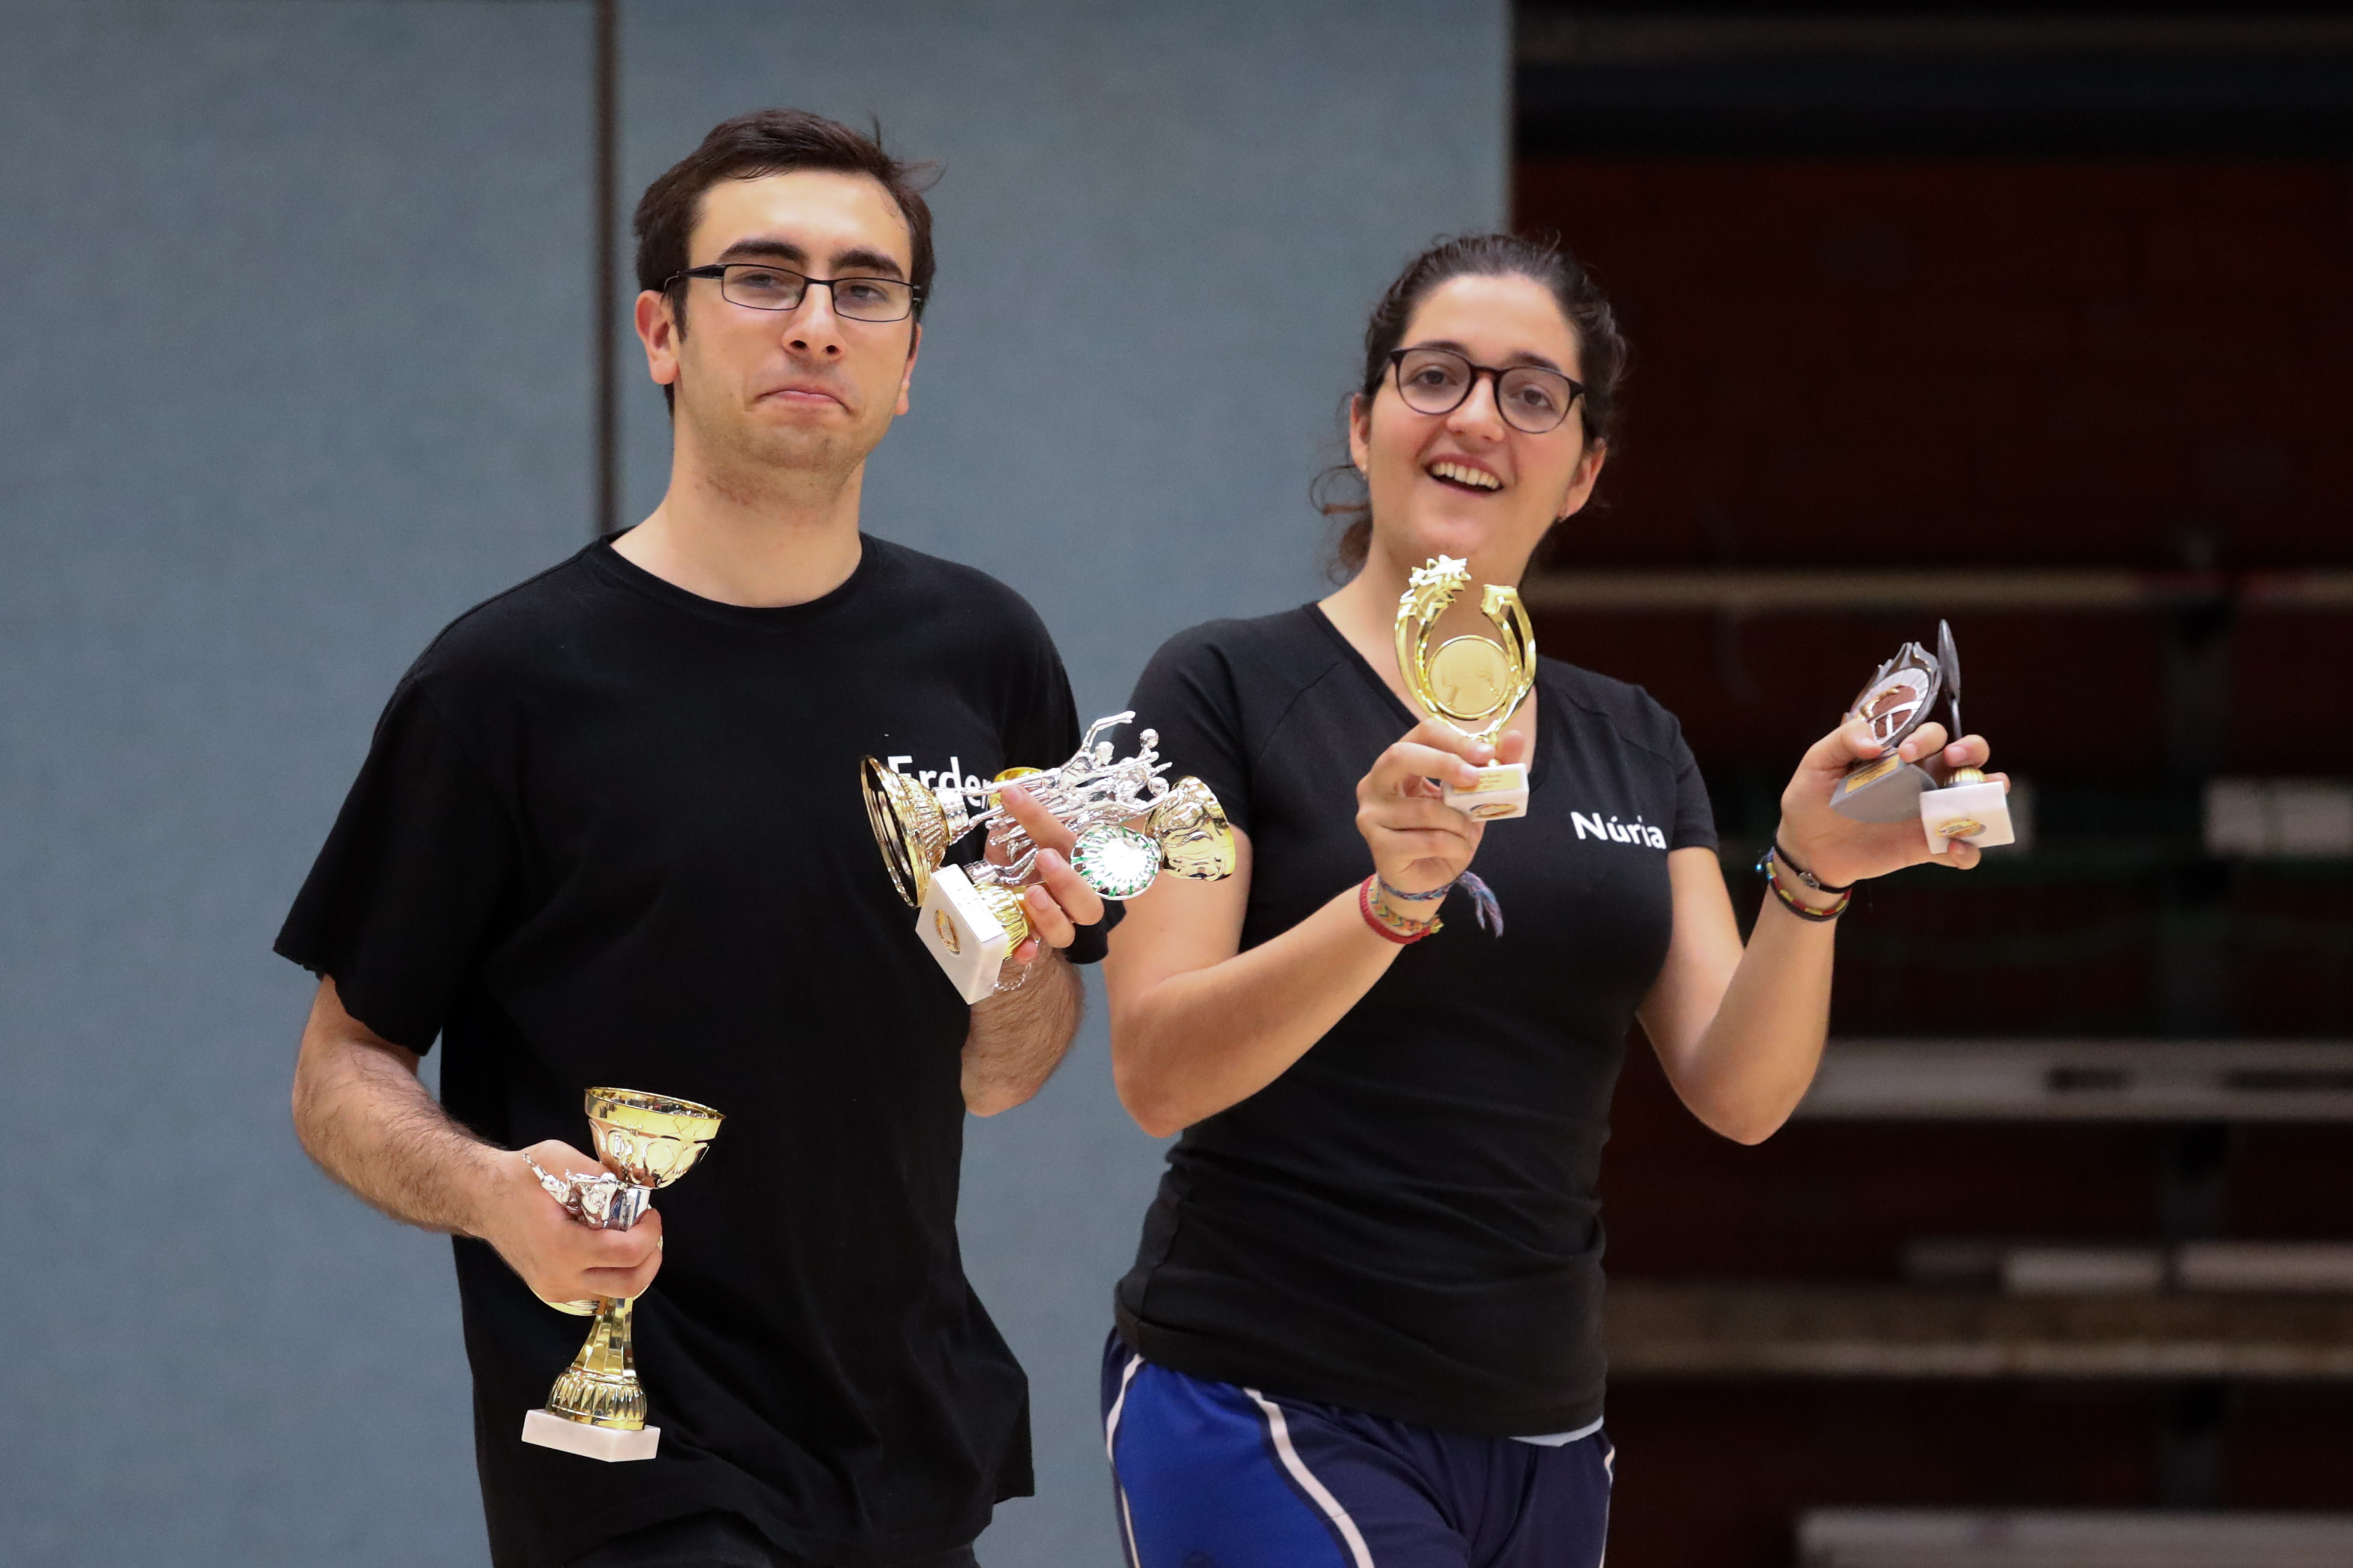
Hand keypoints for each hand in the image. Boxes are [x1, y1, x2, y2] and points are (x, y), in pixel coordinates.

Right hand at [475, 1142, 664, 1304]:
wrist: (482, 1198)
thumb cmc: (518, 1177)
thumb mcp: (559, 1158)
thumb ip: (599, 1172)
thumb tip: (634, 1188)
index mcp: (562, 1247)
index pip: (627, 1254)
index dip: (650, 1232)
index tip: (649, 1211)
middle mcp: (559, 1277)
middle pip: (630, 1285)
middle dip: (651, 1256)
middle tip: (647, 1229)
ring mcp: (555, 1289)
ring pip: (616, 1290)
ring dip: (633, 1264)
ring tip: (627, 1233)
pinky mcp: (554, 1291)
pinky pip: (598, 1289)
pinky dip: (613, 1270)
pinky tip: (606, 1243)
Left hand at [991, 784, 1107, 964]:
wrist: (1009, 904)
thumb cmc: (1018, 866)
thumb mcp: (1013, 843)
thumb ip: (1013, 826)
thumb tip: (1004, 793)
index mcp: (1071, 863)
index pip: (1064, 837)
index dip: (1039, 816)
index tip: (1012, 795)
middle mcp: (1071, 897)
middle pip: (1088, 899)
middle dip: (1070, 880)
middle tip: (1045, 858)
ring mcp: (1057, 923)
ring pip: (1069, 930)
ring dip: (1052, 914)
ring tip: (1032, 894)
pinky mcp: (1036, 943)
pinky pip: (1039, 955)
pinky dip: (1030, 951)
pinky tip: (1021, 949)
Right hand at [1355, 720, 1530, 894]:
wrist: (1422, 879)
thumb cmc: (1444, 832)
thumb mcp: (1472, 798)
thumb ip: (1492, 767)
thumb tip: (1516, 737)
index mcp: (1398, 762)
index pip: (1423, 733)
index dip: (1455, 740)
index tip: (1487, 754)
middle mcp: (1375, 782)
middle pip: (1402, 756)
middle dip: (1445, 764)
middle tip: (1476, 779)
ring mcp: (1372, 814)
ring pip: (1425, 809)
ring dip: (1459, 823)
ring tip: (1467, 833)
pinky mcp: (1379, 846)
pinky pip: (1429, 841)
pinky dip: (1455, 846)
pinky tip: (1457, 849)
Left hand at [1777, 716, 2006, 888]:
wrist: (1806, 848)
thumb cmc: (1812, 799)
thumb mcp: (1817, 763)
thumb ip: (1843, 741)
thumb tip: (1876, 743)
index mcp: (1900, 755)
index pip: (1930, 733)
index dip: (1927, 736)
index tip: (1905, 752)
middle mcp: (1922, 779)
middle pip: (1967, 756)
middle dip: (1973, 750)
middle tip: (1955, 758)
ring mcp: (1928, 813)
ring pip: (1977, 798)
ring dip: (1990, 796)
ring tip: (1986, 799)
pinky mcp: (1926, 846)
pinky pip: (1961, 849)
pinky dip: (1968, 850)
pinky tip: (1955, 849)